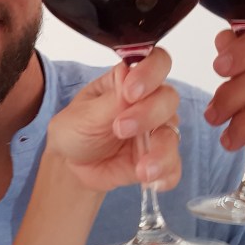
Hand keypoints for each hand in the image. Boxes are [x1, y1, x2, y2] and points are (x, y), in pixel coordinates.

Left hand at [46, 48, 181, 193]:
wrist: (71, 166)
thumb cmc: (76, 130)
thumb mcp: (83, 115)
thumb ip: (110, 101)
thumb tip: (130, 79)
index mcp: (130, 81)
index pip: (156, 62)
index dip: (150, 73)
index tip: (131, 92)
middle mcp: (149, 102)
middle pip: (168, 98)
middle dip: (148, 114)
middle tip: (121, 129)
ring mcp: (156, 132)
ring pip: (173, 135)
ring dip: (161, 151)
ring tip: (142, 168)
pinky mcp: (159, 159)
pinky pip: (174, 166)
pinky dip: (166, 174)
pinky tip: (152, 182)